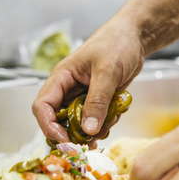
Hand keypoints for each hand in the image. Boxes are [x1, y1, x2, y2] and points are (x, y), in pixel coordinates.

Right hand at [32, 17, 145, 145]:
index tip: (65, 139)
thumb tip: (88, 130)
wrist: (136, 36)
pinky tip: (117, 112)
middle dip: (74, 133)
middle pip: (59, 120)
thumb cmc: (117, 43)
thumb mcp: (107, 72)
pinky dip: (106, 122)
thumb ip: (97, 102)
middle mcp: (68, 89)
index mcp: (61, 78)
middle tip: (89, 143)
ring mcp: (82, 96)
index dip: (49, 126)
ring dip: (94, 129)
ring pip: (79, 124)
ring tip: (111, 120)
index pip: (42, 106)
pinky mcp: (97, 101)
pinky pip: (96, 120)